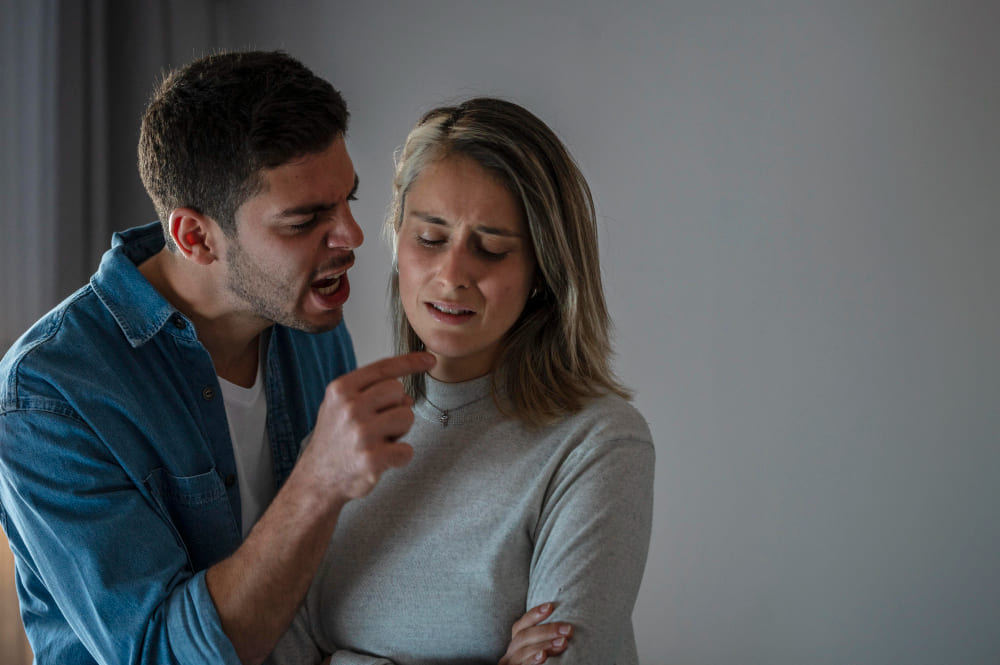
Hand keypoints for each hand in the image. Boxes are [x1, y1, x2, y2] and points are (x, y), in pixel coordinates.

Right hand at [299, 352, 434, 501]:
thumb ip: (372, 392)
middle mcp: (350, 408)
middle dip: (396, 406)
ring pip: (407, 417)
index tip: (430, 359)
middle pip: (398, 390)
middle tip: (379, 424)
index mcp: (341, 390)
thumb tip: (407, 397)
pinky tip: (383, 459)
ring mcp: (361, 433)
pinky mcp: (372, 459)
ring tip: (379, 441)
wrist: (318, 478)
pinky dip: (400, 456)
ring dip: (400, 431)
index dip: (410, 362)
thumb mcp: (342, 405)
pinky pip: (407, 450)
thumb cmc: (335, 438)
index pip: (383, 368)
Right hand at [498, 603, 572, 664]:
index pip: (521, 625)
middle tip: (568, 629)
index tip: (551, 606)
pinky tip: (543, 657)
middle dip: (547, 631)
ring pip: (523, 652)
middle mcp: (509, 654)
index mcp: (515, 645)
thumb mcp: (535, 652)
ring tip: (562, 642)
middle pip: (524, 637)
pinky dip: (532, 662)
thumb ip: (544, 642)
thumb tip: (566, 629)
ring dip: (544, 646)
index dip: (534, 614)